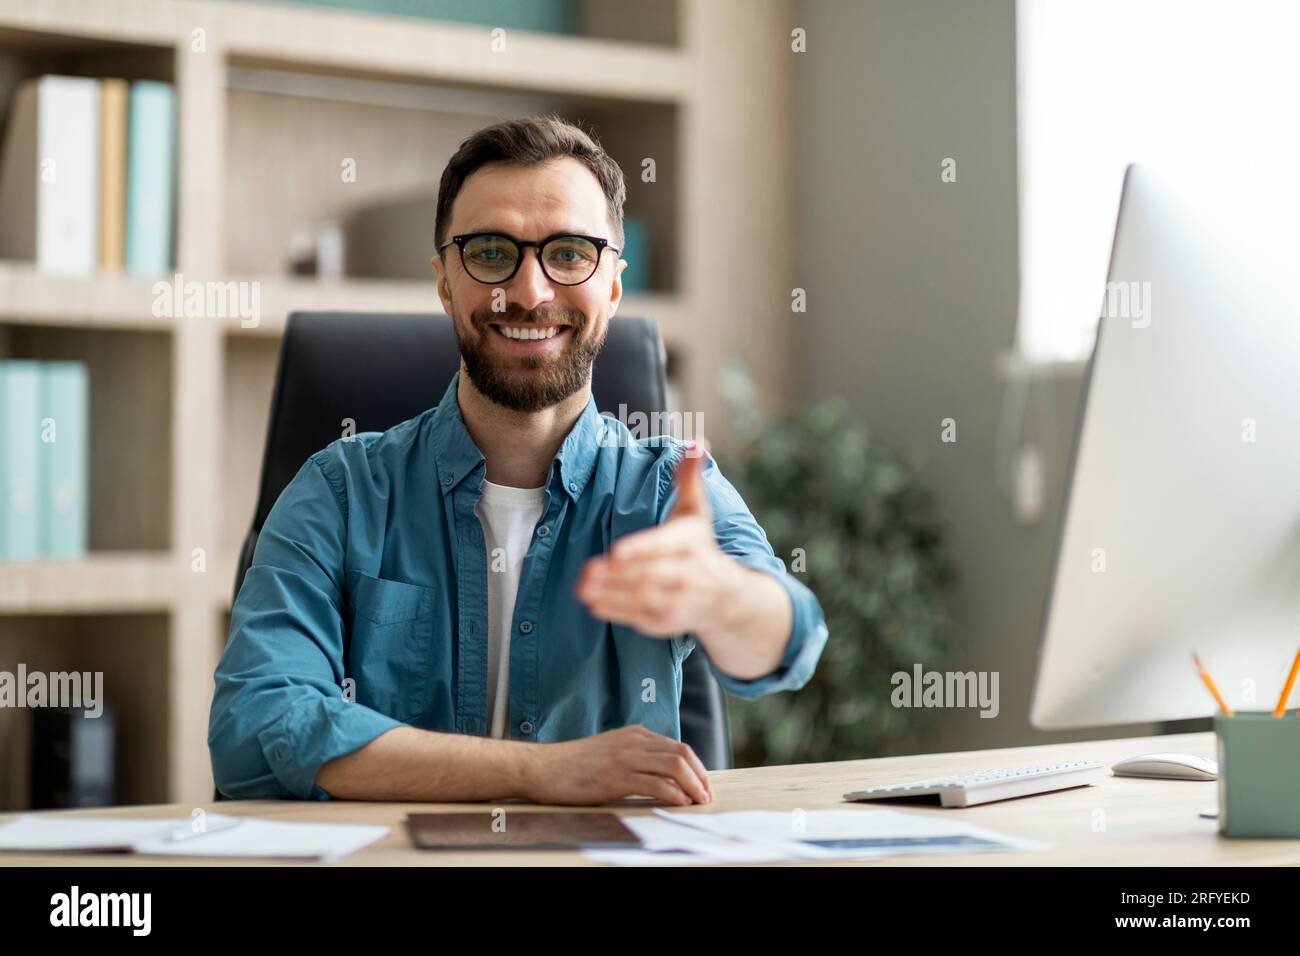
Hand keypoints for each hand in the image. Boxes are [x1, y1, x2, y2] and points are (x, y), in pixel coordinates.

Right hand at [522, 725, 712, 805]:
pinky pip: (656, 783)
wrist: (543, 767)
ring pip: (674, 765)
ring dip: (693, 785)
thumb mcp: (610, 751)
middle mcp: (633, 741)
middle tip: (706, 795)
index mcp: (634, 734)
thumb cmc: (573, 765)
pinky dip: (674, 794)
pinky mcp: (616, 776)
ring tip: (699, 801)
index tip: (702, 784)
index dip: (696, 767)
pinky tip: (679, 803)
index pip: (677, 746)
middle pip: (682, 753)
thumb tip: (662, 776)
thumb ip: (635, 757)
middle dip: (701, 776)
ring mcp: (625, 757)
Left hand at [574, 439, 742, 637]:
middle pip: (648, 575)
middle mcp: (687, 575)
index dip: (641, 549)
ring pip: (641, 598)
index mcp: (690, 545)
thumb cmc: (702, 546)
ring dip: (611, 594)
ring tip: (583, 588)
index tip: (617, 552)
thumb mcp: (697, 511)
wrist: (725, 598)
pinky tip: (594, 604)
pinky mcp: (666, 621)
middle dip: (617, 575)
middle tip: (587, 571)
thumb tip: (697, 441)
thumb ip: (690, 477)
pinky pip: (639, 618)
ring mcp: (678, 601)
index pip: (663, 546)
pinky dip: (616, 612)